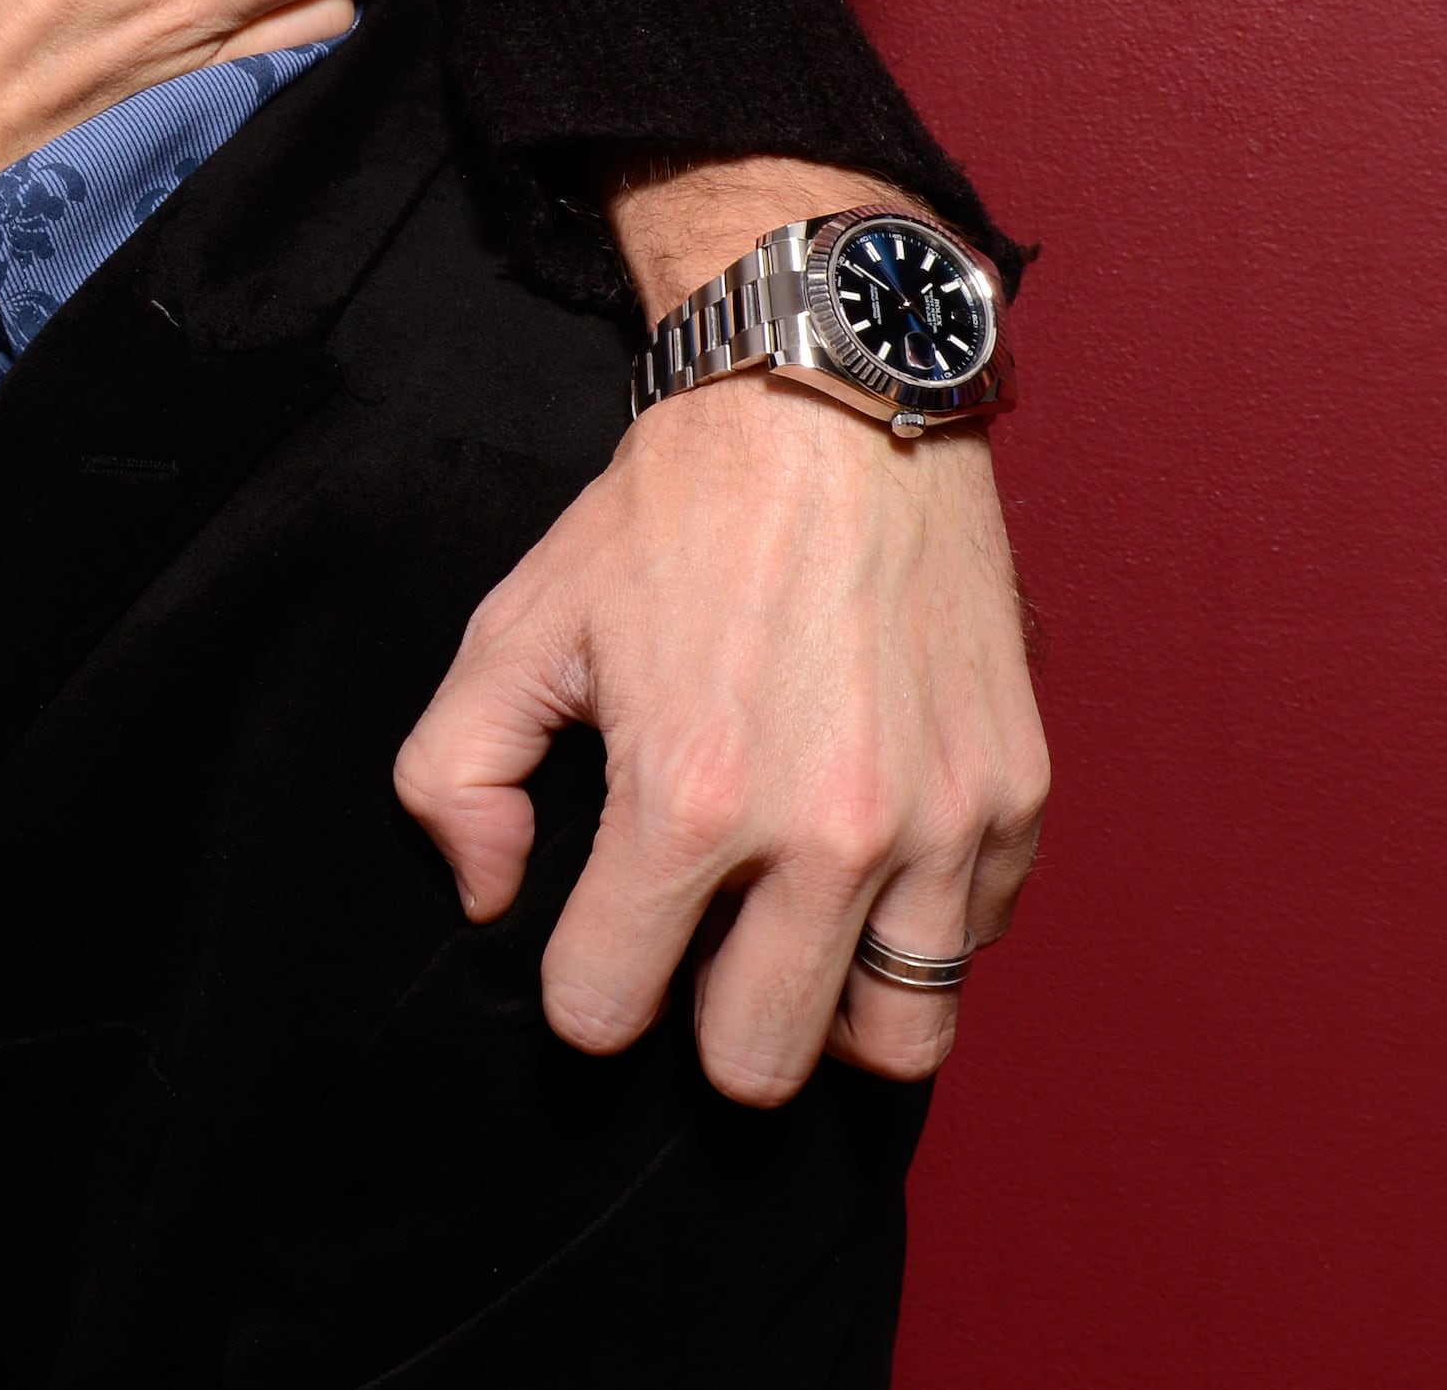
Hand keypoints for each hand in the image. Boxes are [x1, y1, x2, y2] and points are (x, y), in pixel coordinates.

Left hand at [394, 162, 1044, 1102]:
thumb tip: (488, 899)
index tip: (590, 945)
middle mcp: (832, 833)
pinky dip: (917, 928)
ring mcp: (942, 822)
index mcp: (691, 799)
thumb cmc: (663, 521)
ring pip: (896, 1040)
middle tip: (693, 954)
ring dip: (829, 1006)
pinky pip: (974, 944)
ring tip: (789, 937)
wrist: (826, 408)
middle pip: (759, 1063)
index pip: (609, 1007)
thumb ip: (454, 776)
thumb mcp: (514, 626)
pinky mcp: (1018, 795)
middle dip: (705, 1029)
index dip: (583, 988)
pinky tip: (865, 860)